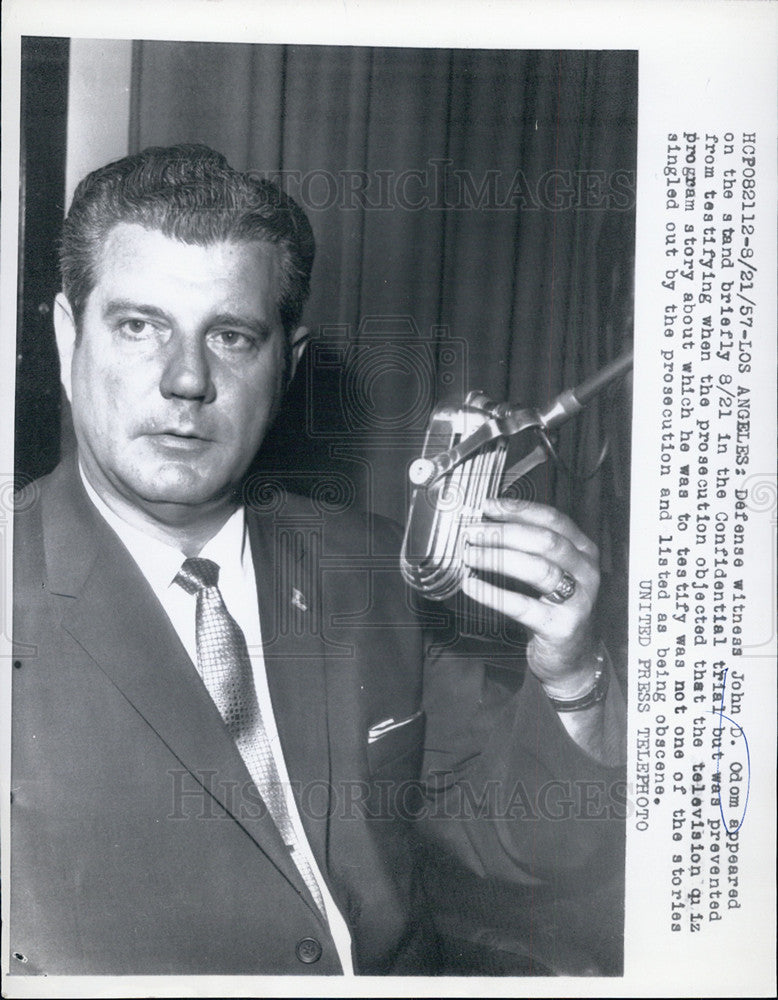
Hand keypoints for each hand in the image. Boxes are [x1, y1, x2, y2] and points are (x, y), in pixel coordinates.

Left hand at [460, 498, 599, 694]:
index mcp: (583, 550)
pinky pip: (523, 605)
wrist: (572, 659)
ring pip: (538, 569)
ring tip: (469, 555)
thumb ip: (526, 550)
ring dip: (498, 558)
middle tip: (472, 532)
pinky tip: (471, 586)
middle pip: (545, 541)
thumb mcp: (548, 573)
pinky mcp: (562, 626)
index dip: (518, 510)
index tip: (488, 506)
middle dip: (504, 533)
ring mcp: (579, 599)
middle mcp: (586, 571)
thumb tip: (485, 525)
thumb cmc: (553, 609)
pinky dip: (493, 594)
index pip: (552, 519)